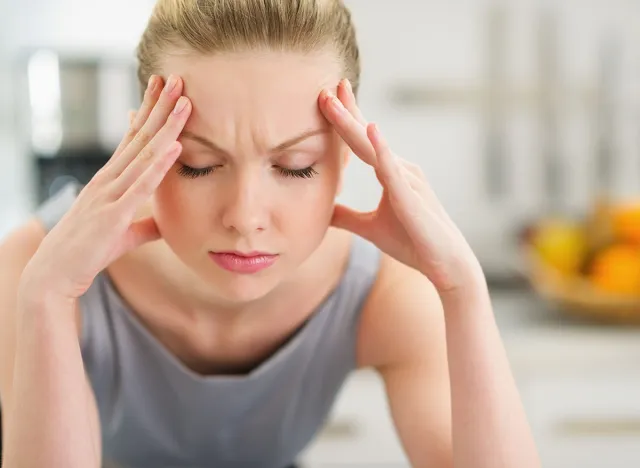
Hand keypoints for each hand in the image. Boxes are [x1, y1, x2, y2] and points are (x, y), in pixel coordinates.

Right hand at [21, 75, 191, 300]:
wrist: (55, 274)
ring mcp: (110, 193)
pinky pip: (141, 185)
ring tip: (184, 102)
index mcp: (111, 180)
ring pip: (143, 153)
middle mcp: (109, 179)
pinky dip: (159, 164)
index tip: (165, 89)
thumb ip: (146, 222)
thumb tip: (165, 221)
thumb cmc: (89, 251)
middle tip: (177, 77)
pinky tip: (175, 145)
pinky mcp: (113, 214)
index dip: (150, 112)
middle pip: (139, 136)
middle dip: (159, 106)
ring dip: (165, 126)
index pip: (133, 138)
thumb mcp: (124, 233)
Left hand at [318, 80, 482, 292]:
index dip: (345, 119)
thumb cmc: (412, 243)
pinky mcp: (412, 198)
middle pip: (366, 136)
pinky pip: (393, 171)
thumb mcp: (369, 228)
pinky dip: (382, 151)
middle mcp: (400, 170)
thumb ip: (347, 217)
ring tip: (336, 99)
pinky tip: (372, 130)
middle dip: (346, 111)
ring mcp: (408, 180)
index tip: (327, 97)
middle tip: (326, 87)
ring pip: (375, 148)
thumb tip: (323, 210)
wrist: (445, 265)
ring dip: (354, 123)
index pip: (362, 141)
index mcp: (391, 173)